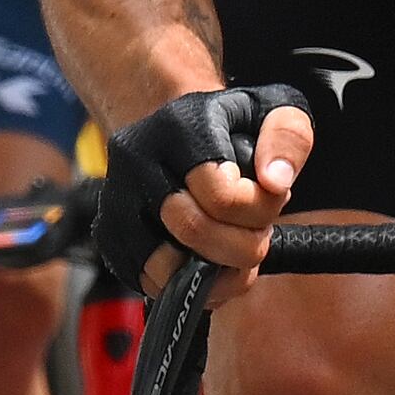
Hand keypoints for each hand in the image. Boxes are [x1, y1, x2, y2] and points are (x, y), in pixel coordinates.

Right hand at [102, 84, 310, 280]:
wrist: (170, 129)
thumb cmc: (229, 125)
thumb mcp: (275, 109)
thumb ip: (288, 138)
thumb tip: (275, 183)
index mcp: (179, 127)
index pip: (223, 196)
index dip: (260, 212)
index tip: (273, 200)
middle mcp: (135, 161)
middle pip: (193, 231)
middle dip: (243, 246)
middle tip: (257, 230)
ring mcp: (115, 201)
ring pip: (165, 267)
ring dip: (214, 272)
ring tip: (231, 249)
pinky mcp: (107, 235)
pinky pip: (149, 282)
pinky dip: (188, 286)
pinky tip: (207, 261)